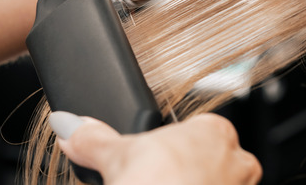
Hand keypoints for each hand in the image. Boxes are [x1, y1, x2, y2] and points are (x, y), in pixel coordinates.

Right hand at [50, 112, 260, 184]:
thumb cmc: (157, 183)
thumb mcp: (118, 156)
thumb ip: (95, 139)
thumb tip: (69, 125)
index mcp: (212, 130)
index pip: (195, 130)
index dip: (170, 148)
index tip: (154, 162)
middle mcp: (235, 158)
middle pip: (208, 160)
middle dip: (183, 172)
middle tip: (155, 182)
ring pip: (217, 184)